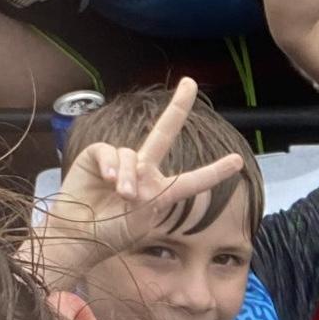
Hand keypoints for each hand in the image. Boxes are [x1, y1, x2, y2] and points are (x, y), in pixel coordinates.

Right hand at [40, 79, 242, 256]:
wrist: (79, 236)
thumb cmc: (111, 233)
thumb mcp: (143, 218)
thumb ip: (148, 192)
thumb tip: (133, 171)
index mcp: (160, 191)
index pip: (192, 179)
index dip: (214, 171)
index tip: (238, 161)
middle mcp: (142, 172)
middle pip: (163, 132)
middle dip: (178, 107)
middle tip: (190, 83)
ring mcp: (120, 163)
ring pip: (132, 155)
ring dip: (128, 176)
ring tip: (122, 196)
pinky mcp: (95, 156)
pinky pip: (110, 151)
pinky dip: (110, 164)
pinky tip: (106, 179)